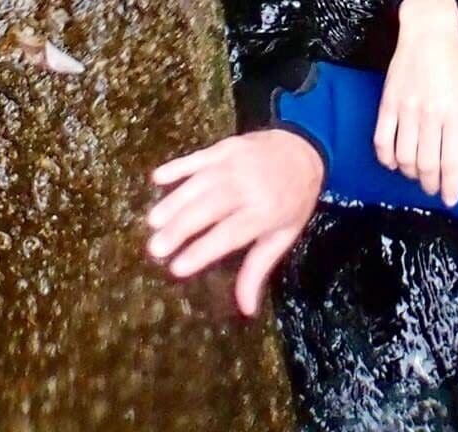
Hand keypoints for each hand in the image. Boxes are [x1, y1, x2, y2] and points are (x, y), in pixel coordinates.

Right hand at [147, 130, 322, 316]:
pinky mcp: (226, 146)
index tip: (176, 268)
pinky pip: (198, 157)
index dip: (203, 251)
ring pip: (199, 183)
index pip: (230, 233)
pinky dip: (177, 166)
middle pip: (210, 207)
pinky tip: (156, 178)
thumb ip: (258, 269)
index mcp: (265, 211)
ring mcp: (235, 162)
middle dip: (181, 228)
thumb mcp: (282, 236)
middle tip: (155, 248)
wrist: (305, 148)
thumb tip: (246, 311)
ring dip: (174, 201)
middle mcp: (248, 186)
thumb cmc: (292, 200)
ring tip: (152, 222)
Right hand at [373, 0, 457, 206]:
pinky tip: (394, 161)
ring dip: (409, 173)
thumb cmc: (453, 63)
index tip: (450, 199)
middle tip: (433, 188)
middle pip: (426, 164)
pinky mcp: (387, 103)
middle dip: (431, 184)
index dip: (451, 186)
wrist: (428, 32)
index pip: (452, 160)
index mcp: (454, 112)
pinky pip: (382, 141)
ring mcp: (406, 109)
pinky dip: (386, 158)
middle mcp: (430, 114)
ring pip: (404, 157)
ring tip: (416, 174)